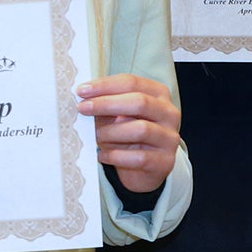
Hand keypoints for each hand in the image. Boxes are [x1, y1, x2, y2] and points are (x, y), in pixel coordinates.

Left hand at [78, 73, 179, 195]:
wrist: (143, 168)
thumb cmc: (127, 135)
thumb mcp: (118, 115)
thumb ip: (106, 104)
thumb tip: (83, 97)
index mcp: (159, 94)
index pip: (132, 83)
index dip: (105, 85)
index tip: (82, 90)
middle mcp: (169, 113)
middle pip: (140, 102)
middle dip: (106, 104)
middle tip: (82, 108)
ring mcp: (170, 138)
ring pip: (141, 129)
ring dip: (111, 132)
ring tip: (95, 136)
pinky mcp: (165, 161)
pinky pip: (139, 157)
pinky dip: (116, 156)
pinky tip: (102, 156)